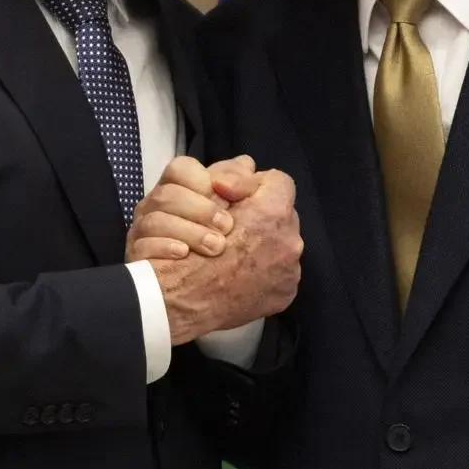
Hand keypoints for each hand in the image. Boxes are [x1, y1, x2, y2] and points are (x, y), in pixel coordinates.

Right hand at [125, 155, 256, 262]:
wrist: (201, 284)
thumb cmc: (218, 234)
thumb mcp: (234, 203)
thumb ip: (240, 179)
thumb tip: (246, 165)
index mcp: (176, 186)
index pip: (179, 168)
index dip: (201, 179)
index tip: (227, 198)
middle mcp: (154, 205)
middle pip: (167, 195)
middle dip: (201, 210)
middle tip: (227, 227)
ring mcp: (142, 230)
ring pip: (155, 221)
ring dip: (189, 232)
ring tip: (216, 246)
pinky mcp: (137, 257)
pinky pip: (144, 247)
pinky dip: (165, 248)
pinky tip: (184, 254)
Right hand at [151, 168, 300, 343]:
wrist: (178, 303)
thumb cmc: (184, 247)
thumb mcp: (197, 195)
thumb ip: (230, 177)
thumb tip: (248, 165)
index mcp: (272, 212)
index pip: (278, 182)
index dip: (254, 187)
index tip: (236, 199)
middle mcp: (290, 241)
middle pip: (281, 215)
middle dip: (260, 218)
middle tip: (232, 229)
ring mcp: (290, 272)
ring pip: (281, 244)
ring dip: (261, 246)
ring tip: (233, 256)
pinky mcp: (284, 295)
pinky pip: (279, 273)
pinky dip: (261, 273)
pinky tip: (237, 276)